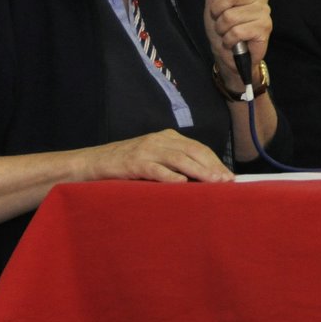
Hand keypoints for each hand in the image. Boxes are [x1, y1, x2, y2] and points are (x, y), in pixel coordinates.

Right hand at [80, 130, 232, 183]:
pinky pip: (155, 169)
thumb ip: (174, 164)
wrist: (91, 163)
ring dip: (198, 171)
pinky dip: (170, 176)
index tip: (228, 176)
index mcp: (166, 137)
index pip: (197, 148)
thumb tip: (202, 181)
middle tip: (227, 181)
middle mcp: (159, 140)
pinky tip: (182, 184)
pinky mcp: (133, 162)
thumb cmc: (125, 166)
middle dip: (212, 166)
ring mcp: (146, 150)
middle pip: (192, 151)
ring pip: (178, 159)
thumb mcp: (153, 159)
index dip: (214, 161)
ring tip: (213, 182)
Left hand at [198, 0, 271, 89]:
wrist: (230, 54)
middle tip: (219, 18)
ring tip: (226, 31)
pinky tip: (233, 41)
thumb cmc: (223, 26)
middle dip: (217, 10)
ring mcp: (264, 11)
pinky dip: (228, 39)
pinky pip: (237, 31)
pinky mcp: (265, 28)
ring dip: (221, 28)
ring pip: (231, 15)